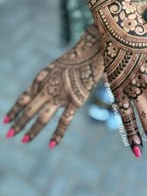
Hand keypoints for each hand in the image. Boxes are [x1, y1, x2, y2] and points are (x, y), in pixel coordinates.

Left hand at [4, 25, 103, 146]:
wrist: (90, 51)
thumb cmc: (75, 58)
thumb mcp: (55, 66)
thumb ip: (47, 80)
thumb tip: (41, 91)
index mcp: (42, 79)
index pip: (23, 98)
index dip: (14, 110)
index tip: (5, 120)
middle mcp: (48, 89)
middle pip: (30, 109)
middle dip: (18, 123)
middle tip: (9, 134)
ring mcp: (61, 96)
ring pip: (43, 117)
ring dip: (32, 130)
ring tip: (23, 140)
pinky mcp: (75, 101)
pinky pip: (65, 121)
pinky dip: (58, 134)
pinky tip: (52, 144)